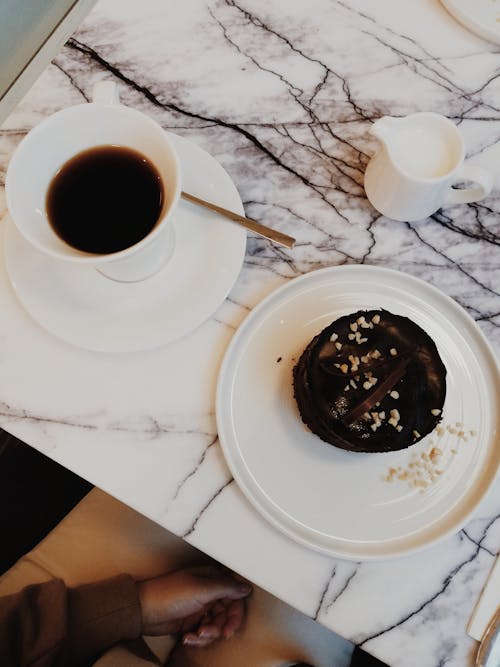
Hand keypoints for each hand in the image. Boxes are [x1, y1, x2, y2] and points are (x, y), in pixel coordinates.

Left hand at [136, 565, 251, 645]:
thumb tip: (246, 587)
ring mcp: (199, 607)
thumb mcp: (201, 589)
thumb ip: (226, 588)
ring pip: (216, 624)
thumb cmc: (169, 593)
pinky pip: (204, 632)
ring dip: (209, 633)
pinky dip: (198, 638)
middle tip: (220, 634)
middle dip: (223, 625)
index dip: (235, 610)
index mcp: (211, 578)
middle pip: (227, 612)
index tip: (231, 624)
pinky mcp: (191, 621)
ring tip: (197, 635)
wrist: (143, 610)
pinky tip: (188, 638)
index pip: (233, 594)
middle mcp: (207, 592)